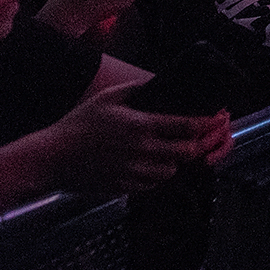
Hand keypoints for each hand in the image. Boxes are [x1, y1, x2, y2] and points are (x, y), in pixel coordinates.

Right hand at [38, 83, 232, 193]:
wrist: (51, 158)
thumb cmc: (77, 125)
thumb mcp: (108, 98)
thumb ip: (138, 88)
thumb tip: (159, 81)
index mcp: (140, 126)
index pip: (186, 126)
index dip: (208, 123)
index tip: (218, 119)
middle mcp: (141, 151)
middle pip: (188, 152)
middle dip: (201, 144)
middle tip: (204, 138)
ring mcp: (133, 172)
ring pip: (173, 171)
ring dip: (179, 161)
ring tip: (176, 151)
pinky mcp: (124, 187)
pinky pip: (154, 185)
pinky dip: (159, 176)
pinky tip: (155, 165)